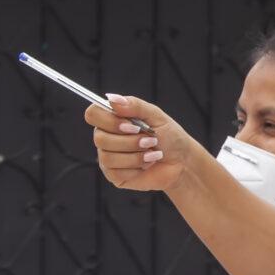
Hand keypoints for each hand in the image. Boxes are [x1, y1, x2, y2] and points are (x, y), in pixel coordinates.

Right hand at [86, 95, 206, 193]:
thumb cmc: (169, 136)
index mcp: (112, 119)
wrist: (182, 161)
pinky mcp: (115, 176)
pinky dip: (137, 166)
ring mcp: (108, 158)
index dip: (108, 120)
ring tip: (152, 152)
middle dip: (129, 141)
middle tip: (151, 140)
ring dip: (135, 154)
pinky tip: (148, 163)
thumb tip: (111, 99)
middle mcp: (106, 138)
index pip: (93, 114)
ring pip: (108, 157)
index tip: (131, 124)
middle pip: (99, 138)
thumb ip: (135, 105)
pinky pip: (116, 172)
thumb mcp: (156, 115)